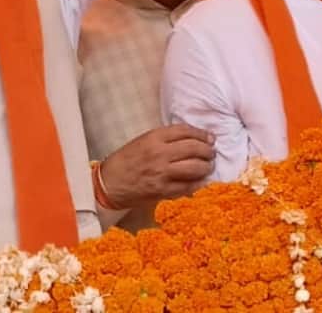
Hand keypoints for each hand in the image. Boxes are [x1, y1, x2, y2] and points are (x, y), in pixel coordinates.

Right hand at [99, 125, 215, 205]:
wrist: (110, 183)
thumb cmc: (125, 160)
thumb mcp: (143, 141)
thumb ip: (165, 139)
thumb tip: (191, 139)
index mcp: (154, 138)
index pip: (185, 131)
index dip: (201, 134)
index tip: (210, 137)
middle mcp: (160, 153)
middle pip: (194, 148)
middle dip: (208, 150)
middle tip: (211, 153)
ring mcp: (162, 173)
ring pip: (195, 167)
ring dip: (206, 166)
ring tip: (208, 166)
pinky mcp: (163, 190)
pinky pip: (188, 186)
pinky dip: (199, 183)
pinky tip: (202, 181)